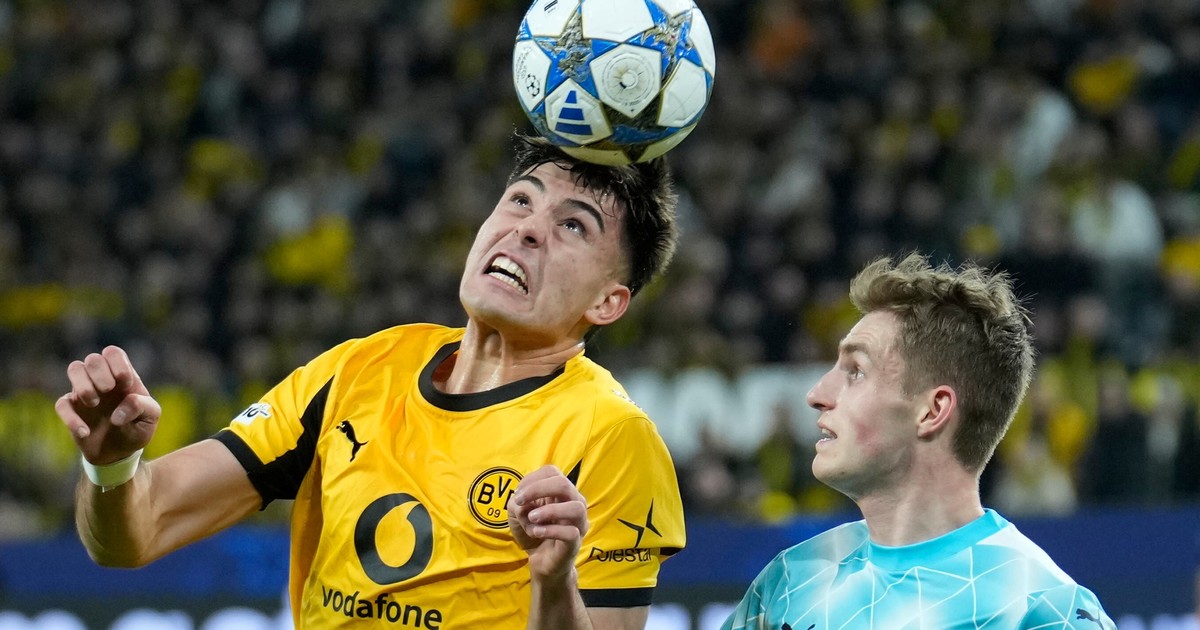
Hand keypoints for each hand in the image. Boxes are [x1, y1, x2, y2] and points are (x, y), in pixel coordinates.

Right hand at [55, 345, 161, 465]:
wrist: (118, 452)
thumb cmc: (137, 428)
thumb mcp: (151, 417)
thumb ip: (142, 407)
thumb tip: (118, 413)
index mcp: (123, 377)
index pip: (113, 353)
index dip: (117, 364)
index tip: (125, 384)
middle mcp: (102, 380)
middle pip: (93, 358)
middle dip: (100, 373)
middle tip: (108, 391)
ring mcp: (85, 392)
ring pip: (74, 369)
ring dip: (83, 385)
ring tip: (94, 404)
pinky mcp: (71, 409)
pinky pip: (61, 404)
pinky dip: (71, 418)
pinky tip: (85, 432)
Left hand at [508, 465, 588, 581]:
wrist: (542, 562)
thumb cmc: (533, 532)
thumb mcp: (518, 513)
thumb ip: (517, 503)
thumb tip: (524, 502)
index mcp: (561, 492)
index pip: (551, 472)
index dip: (531, 479)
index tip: (517, 495)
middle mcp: (574, 502)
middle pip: (563, 483)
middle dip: (537, 489)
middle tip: (520, 501)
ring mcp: (578, 523)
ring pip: (576, 508)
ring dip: (549, 511)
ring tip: (532, 518)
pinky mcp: (576, 543)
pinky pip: (571, 533)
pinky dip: (550, 530)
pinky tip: (537, 532)